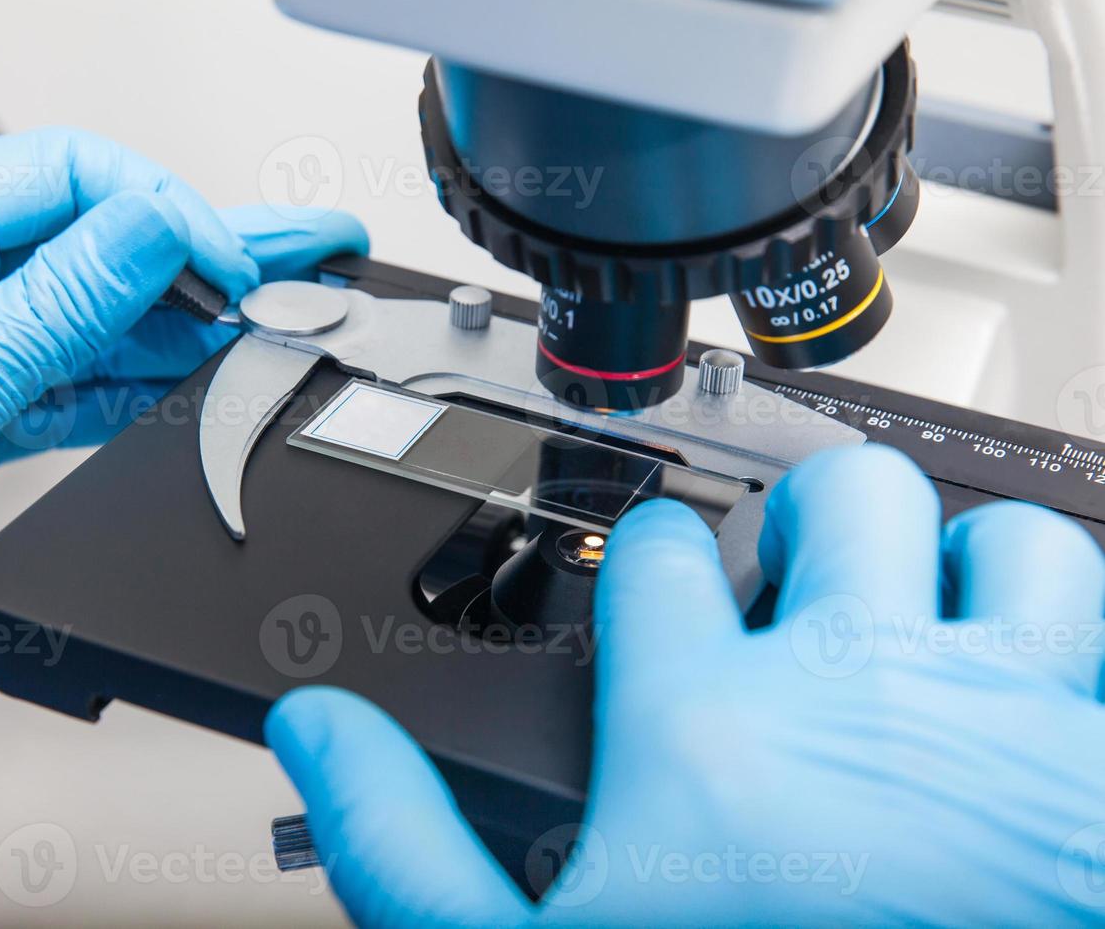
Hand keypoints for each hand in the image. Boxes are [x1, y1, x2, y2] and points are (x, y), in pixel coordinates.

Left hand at [0, 128, 366, 644]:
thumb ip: (71, 298)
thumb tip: (166, 225)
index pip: (75, 177)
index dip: (166, 212)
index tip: (229, 264)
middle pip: (100, 244)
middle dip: (203, 251)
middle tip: (304, 253)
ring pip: (94, 318)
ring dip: (179, 323)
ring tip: (270, 316)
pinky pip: (71, 382)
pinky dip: (132, 384)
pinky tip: (193, 375)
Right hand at [267, 445, 1104, 925]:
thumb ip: (400, 847)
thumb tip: (319, 736)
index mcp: (707, 724)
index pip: (658, 555)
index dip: (650, 554)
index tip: (660, 579)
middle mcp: (860, 689)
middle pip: (839, 498)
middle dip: (812, 525)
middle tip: (800, 588)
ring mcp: (1003, 723)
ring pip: (1005, 544)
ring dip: (967, 567)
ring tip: (935, 626)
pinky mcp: (1099, 776)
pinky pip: (1104, 635)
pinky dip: (1072, 652)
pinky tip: (1039, 712)